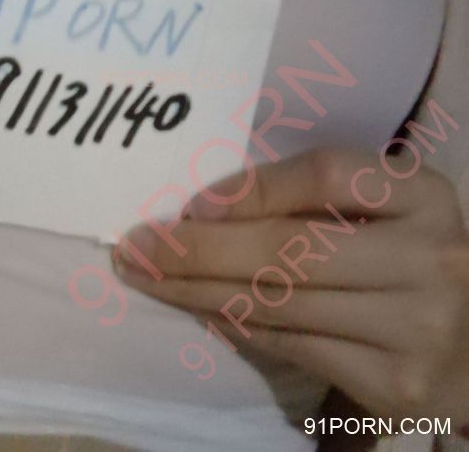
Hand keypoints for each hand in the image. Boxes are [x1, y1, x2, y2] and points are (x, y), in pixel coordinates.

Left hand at [113, 147, 468, 422]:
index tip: (191, 204)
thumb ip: (318, 197)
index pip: (326, 175)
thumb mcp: (387, 207)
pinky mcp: (394, 388)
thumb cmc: (412, 255)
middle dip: (197, 249)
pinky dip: (235, 325)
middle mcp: (427, 258)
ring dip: (197, 291)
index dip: (251, 188)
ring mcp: (413, 328)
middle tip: (135, 245)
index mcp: (423, 195)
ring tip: (148, 277)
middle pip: (289, 248)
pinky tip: (200, 308)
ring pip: (278, 303)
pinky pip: (291, 347)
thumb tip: (209, 210)